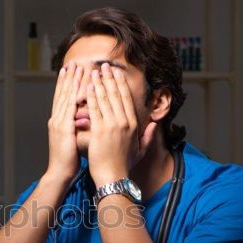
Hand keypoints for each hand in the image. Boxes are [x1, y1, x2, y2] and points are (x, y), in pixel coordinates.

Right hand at [45, 62, 82, 182]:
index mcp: (58, 123)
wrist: (59, 173)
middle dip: (68, 78)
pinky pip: (69, 107)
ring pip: (65, 97)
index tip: (70, 72)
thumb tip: (83, 121)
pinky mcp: (63, 128)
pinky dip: (73, 95)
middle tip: (73, 63)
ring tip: (76, 67)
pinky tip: (78, 85)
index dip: (66, 85)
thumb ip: (75, 129)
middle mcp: (56, 120)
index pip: (62, 99)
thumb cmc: (68, 161)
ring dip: (71, 81)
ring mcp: (58, 123)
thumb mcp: (71, 141)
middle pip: (62, 94)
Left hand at [86, 63, 154, 186]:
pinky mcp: (100, 131)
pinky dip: (91, 97)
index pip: (126, 99)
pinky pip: (95, 110)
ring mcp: (112, 126)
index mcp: (133, 125)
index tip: (116, 73)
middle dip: (109, 78)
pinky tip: (87, 87)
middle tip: (103, 66)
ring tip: (93, 72)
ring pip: (105, 99)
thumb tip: (154, 124)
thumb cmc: (124, 166)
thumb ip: (147, 135)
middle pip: (116, 94)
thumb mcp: (140, 150)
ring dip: (99, 83)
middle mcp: (124, 122)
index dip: (121, 84)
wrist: (113, 177)